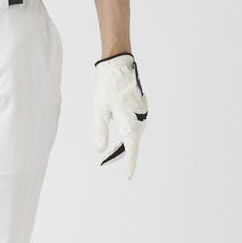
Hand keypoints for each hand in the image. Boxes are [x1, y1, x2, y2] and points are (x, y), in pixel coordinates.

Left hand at [92, 53, 147, 177]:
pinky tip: (119, 136)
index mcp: (130, 121)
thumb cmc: (107, 88)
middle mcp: (140, 119)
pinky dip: (127, 134)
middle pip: (132, 143)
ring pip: (134, 135)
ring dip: (124, 144)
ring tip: (110, 152)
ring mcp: (142, 113)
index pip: (131, 149)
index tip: (128, 176)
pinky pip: (135, 126)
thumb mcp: (99, 111)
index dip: (130, 164)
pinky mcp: (141, 108)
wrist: (118, 66)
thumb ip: (99, 132)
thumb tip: (99, 151)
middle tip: (106, 162)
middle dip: (121, 154)